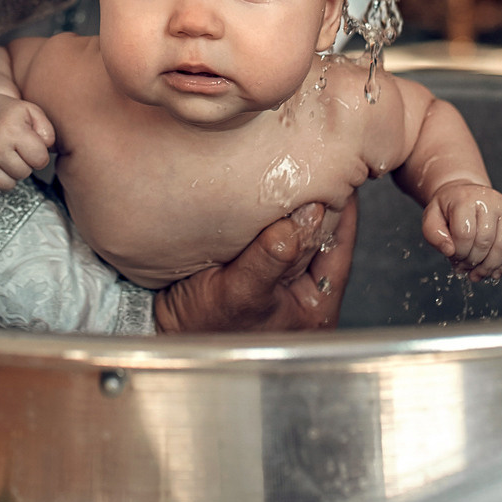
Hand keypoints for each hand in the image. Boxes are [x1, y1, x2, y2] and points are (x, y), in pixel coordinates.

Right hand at [0, 96, 54, 197]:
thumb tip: (46, 149)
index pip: (40, 160)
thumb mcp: (31, 112)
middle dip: (22, 163)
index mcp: (10, 129)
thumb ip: (47, 130)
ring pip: (6, 186)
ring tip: (2, 157)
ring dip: (8, 175)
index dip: (38, 154)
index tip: (29, 146)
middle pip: (23, 174)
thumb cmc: (5, 115)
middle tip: (13, 150)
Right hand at [154, 196, 358, 332]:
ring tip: (289, 178)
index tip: (341, 176)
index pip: (339, 248)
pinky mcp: (256, 271)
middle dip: (315, 206)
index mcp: (314, 309)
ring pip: (295, 236)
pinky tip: (262, 199)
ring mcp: (279, 284)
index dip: (342, 211)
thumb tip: (306, 216)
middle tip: (314, 168)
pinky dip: (269, 218)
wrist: (160, 333)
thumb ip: (272, 257)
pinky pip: (271, 238)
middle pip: (319, 239)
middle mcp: (301, 297)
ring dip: (290, 210)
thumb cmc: (202, 330)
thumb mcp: (239, 293)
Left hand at [422, 183, 501, 280]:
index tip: (453, 257)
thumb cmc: (448, 209)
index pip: (465, 234)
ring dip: (490, 267)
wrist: (465, 195)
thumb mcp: (432, 218)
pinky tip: (494, 272)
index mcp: (466, 199)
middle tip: (464, 268)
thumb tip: (450, 251)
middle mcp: (490, 201)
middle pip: (485, 241)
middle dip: (473, 262)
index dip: (459, 253)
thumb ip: (433, 234)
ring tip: (478, 275)